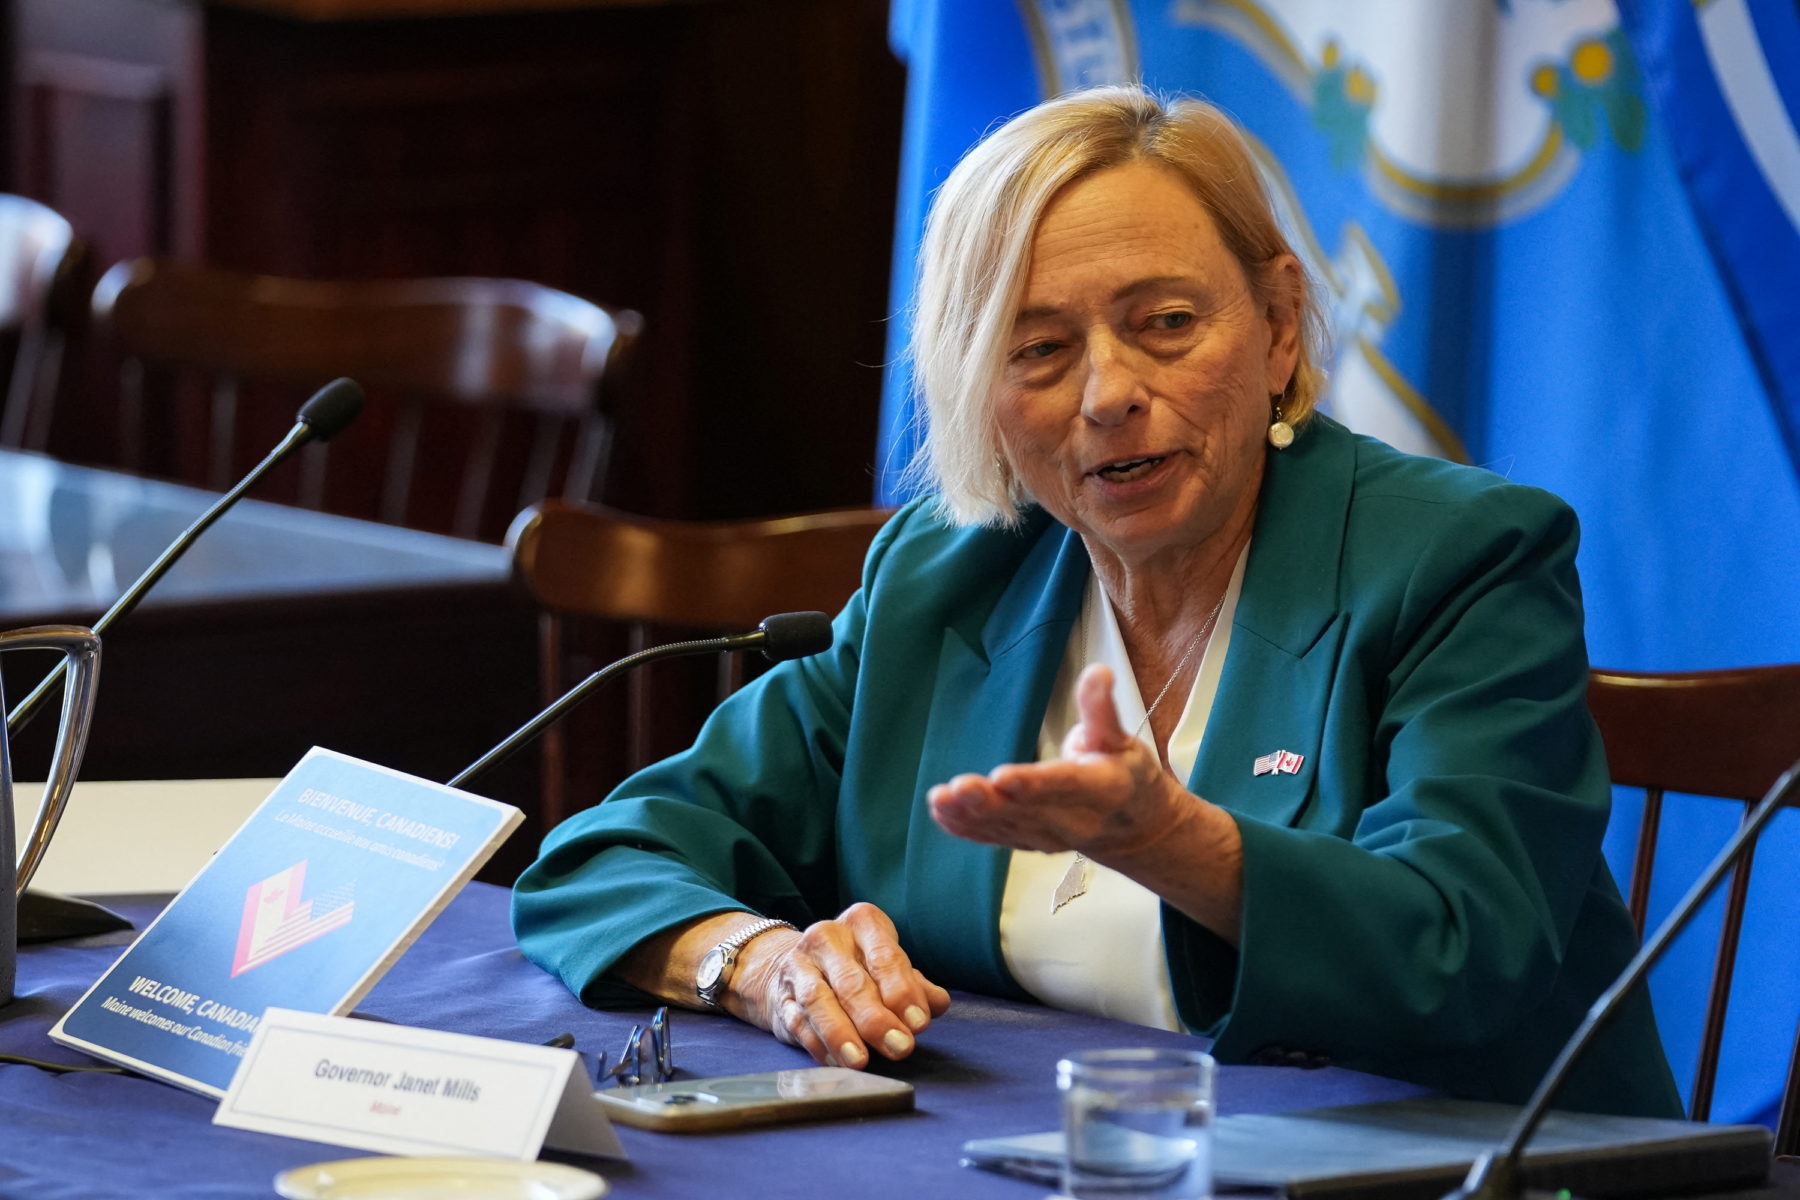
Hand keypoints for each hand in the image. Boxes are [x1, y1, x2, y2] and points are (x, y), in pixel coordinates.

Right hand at [726, 902, 950, 1068]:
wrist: (799, 969)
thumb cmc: (859, 969)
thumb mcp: (890, 968)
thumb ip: (916, 987)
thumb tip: (937, 1004)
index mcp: (862, 923)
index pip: (885, 956)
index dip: (903, 991)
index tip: (919, 1022)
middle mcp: (826, 938)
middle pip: (852, 982)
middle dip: (876, 1019)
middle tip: (900, 1046)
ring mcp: (799, 967)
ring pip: (819, 1001)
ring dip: (841, 1034)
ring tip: (861, 1061)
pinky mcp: (781, 997)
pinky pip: (799, 1022)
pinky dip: (819, 1045)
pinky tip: (837, 1062)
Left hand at [927, 663, 1187, 860]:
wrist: (1136, 829)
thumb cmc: (1127, 776)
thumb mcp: (1123, 740)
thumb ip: (1102, 710)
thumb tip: (1098, 672)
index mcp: (1102, 790)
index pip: (1064, 786)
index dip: (1033, 783)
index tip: (1002, 776)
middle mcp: (1075, 821)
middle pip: (1028, 811)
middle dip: (990, 802)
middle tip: (959, 787)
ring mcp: (1050, 837)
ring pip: (1007, 826)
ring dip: (971, 815)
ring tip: (940, 799)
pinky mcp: (1030, 842)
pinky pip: (996, 838)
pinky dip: (968, 828)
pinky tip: (941, 813)